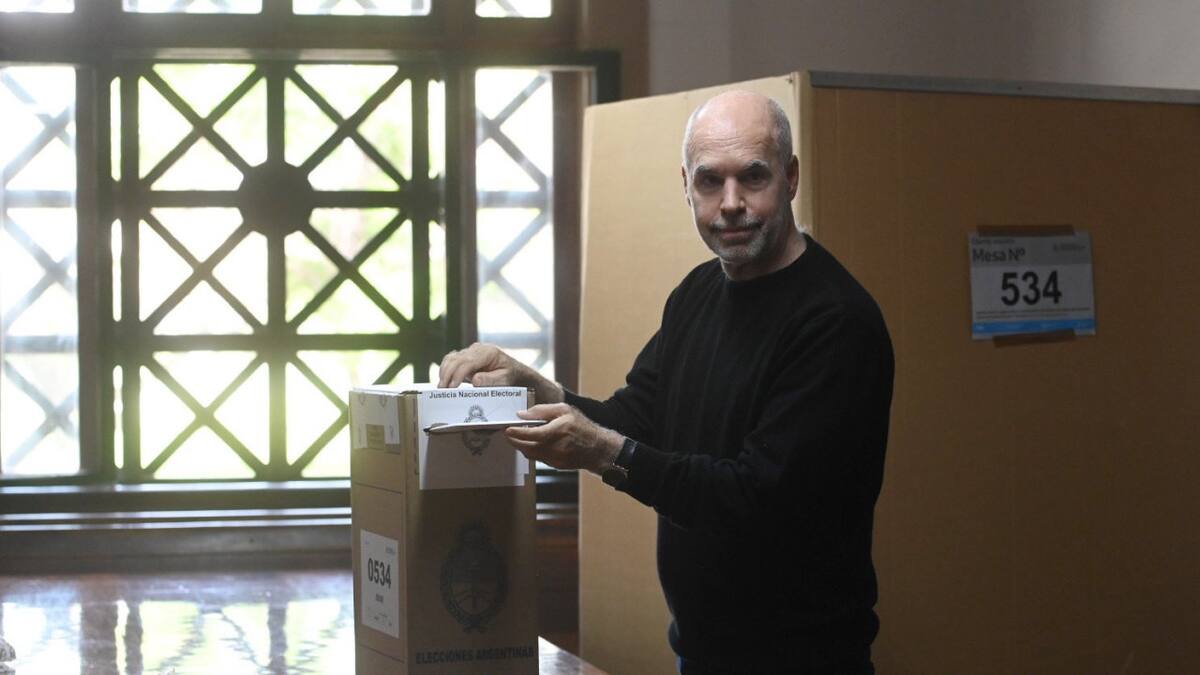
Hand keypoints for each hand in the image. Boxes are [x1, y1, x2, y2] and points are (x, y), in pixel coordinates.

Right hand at [436, 343, 562, 404]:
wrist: (514, 371)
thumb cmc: (511, 376)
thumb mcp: (505, 379)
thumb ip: (491, 379)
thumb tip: (475, 380)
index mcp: (488, 352)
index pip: (468, 362)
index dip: (457, 374)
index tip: (452, 387)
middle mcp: (477, 349)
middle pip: (456, 359)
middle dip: (447, 375)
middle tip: (442, 390)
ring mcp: (470, 352)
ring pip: (451, 358)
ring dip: (444, 372)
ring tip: (441, 388)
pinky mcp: (465, 357)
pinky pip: (451, 360)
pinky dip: (445, 369)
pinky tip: (443, 381)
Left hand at [504, 403, 622, 474]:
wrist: (598, 448)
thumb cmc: (582, 426)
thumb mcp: (564, 410)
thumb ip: (542, 411)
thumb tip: (522, 414)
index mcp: (557, 431)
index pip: (530, 434)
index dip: (516, 433)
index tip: (507, 429)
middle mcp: (555, 447)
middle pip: (526, 447)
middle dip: (514, 441)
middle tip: (508, 434)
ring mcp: (555, 459)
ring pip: (530, 454)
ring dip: (522, 446)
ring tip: (519, 438)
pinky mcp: (556, 465)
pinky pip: (538, 458)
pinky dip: (532, 451)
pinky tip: (533, 444)